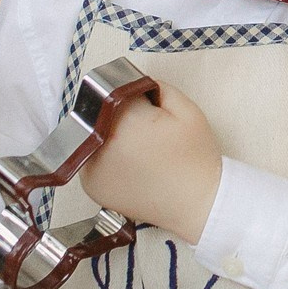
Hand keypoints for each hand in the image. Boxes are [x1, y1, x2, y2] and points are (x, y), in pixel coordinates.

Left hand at [79, 82, 223, 242]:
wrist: (197, 204)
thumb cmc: (195, 157)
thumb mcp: (187, 109)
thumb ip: (158, 86)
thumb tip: (135, 84)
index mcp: (125, 122)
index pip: (117, 92)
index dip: (136, 97)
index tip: (151, 109)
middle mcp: (100, 145)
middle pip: (102, 114)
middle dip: (121, 116)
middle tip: (149, 131)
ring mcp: (91, 169)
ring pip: (94, 135)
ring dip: (110, 135)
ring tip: (140, 150)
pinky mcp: (90, 187)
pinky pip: (92, 158)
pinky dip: (106, 157)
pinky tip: (130, 165)